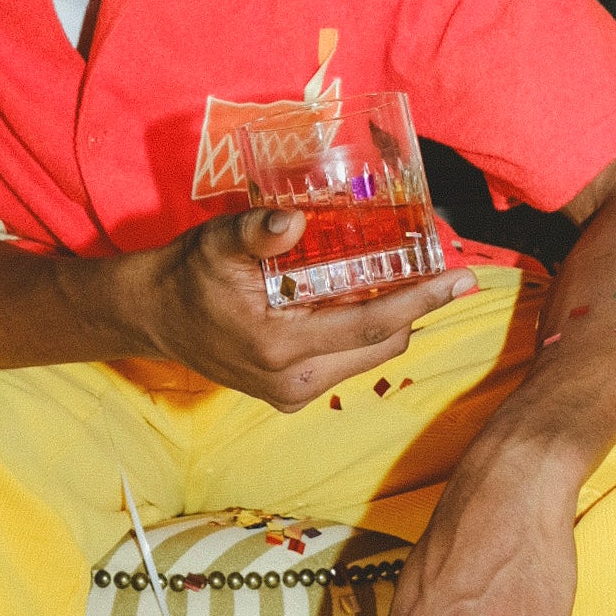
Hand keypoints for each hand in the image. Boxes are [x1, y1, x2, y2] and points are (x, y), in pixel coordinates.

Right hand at [135, 207, 471, 412]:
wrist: (154, 315)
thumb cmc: (190, 274)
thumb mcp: (218, 243)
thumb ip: (257, 231)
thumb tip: (294, 221)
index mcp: (281, 346)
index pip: (373, 326)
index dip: (423, 302)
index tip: (461, 280)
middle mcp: (292, 380)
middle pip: (382, 345)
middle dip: (413, 307)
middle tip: (431, 265)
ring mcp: (291, 393)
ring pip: (368, 355)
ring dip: (388, 319)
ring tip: (395, 277)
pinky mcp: (288, 394)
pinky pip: (346, 361)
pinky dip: (360, 330)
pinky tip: (355, 297)